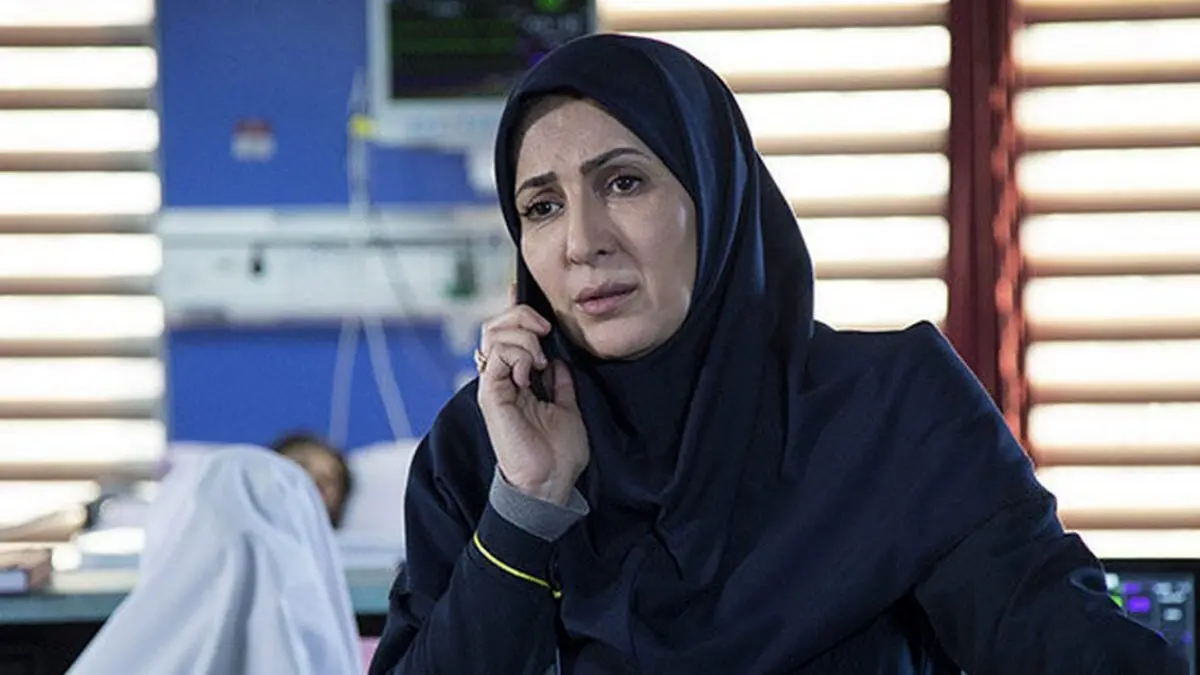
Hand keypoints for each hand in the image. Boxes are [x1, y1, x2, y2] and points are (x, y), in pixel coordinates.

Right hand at [476, 304, 588, 505]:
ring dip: (523, 337)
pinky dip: (517, 354)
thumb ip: (560, 381)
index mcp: (517, 378)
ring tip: (539, 361)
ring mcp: (493, 384)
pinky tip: (530, 372)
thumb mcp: (568, 406)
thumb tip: (559, 360)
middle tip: (545, 330)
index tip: (528, 294)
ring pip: (493, 333)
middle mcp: (501, 377)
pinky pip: (495, 355)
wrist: (549, 482)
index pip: (508, 334)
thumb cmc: (558, 452)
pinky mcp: (490, 393)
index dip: (516, 310)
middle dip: (522, 316)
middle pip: (496, 325)